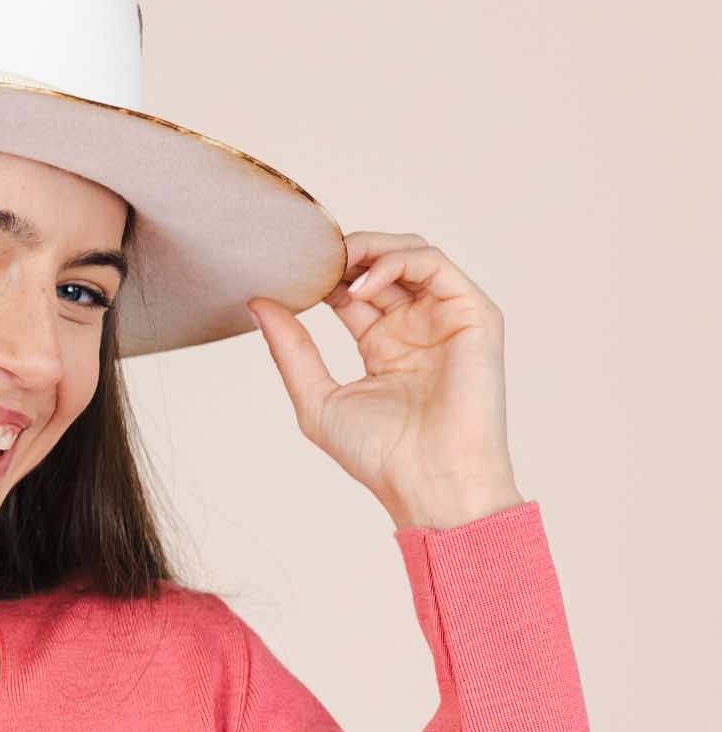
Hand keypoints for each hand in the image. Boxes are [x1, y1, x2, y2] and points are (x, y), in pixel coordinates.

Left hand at [247, 233, 524, 529]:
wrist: (430, 481)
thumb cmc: (382, 456)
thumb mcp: (317, 399)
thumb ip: (291, 350)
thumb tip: (259, 304)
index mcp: (384, 347)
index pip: (354, 292)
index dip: (324, 277)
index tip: (291, 275)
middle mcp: (417, 328)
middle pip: (383, 265)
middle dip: (346, 254)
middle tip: (312, 258)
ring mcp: (446, 319)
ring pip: (411, 254)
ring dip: (370, 249)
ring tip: (335, 264)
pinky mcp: (473, 314)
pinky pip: (435, 265)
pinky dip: (396, 262)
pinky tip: (361, 286)